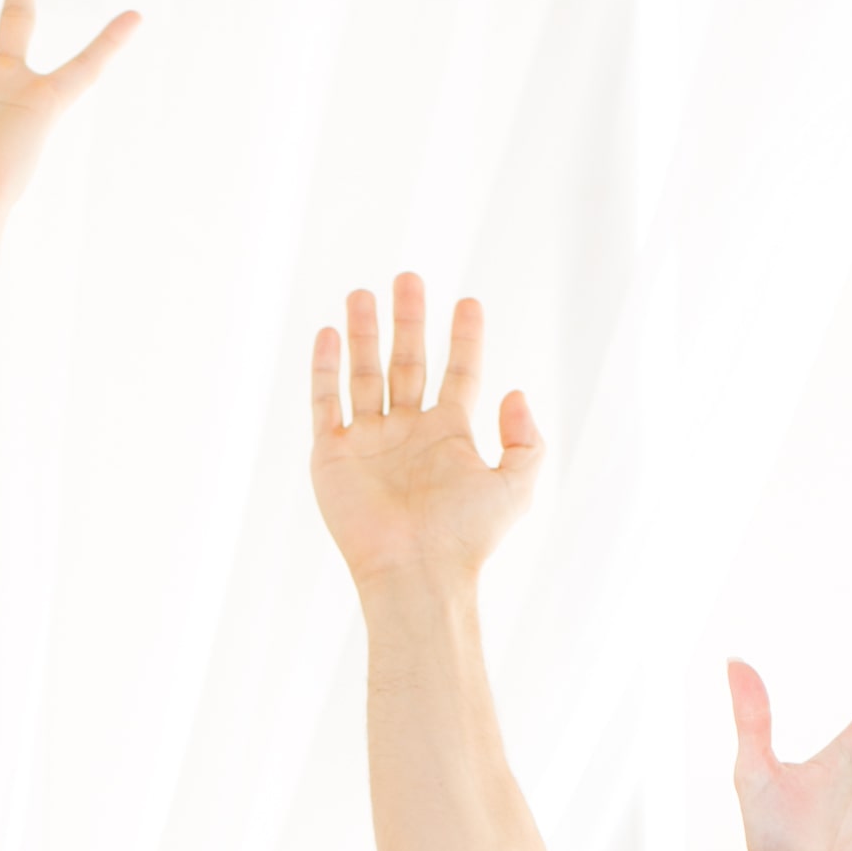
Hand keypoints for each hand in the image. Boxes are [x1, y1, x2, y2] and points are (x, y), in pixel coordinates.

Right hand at [310, 274, 542, 592]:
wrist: (416, 572)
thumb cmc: (467, 536)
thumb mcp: (516, 486)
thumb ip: (527, 440)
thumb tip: (515, 394)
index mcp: (449, 436)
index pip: (459, 373)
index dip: (465, 338)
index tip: (469, 303)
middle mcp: (407, 433)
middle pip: (407, 362)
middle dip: (408, 321)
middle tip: (408, 278)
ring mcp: (368, 442)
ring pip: (364, 373)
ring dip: (364, 333)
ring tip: (363, 294)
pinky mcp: (331, 455)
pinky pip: (325, 402)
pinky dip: (325, 369)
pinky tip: (329, 333)